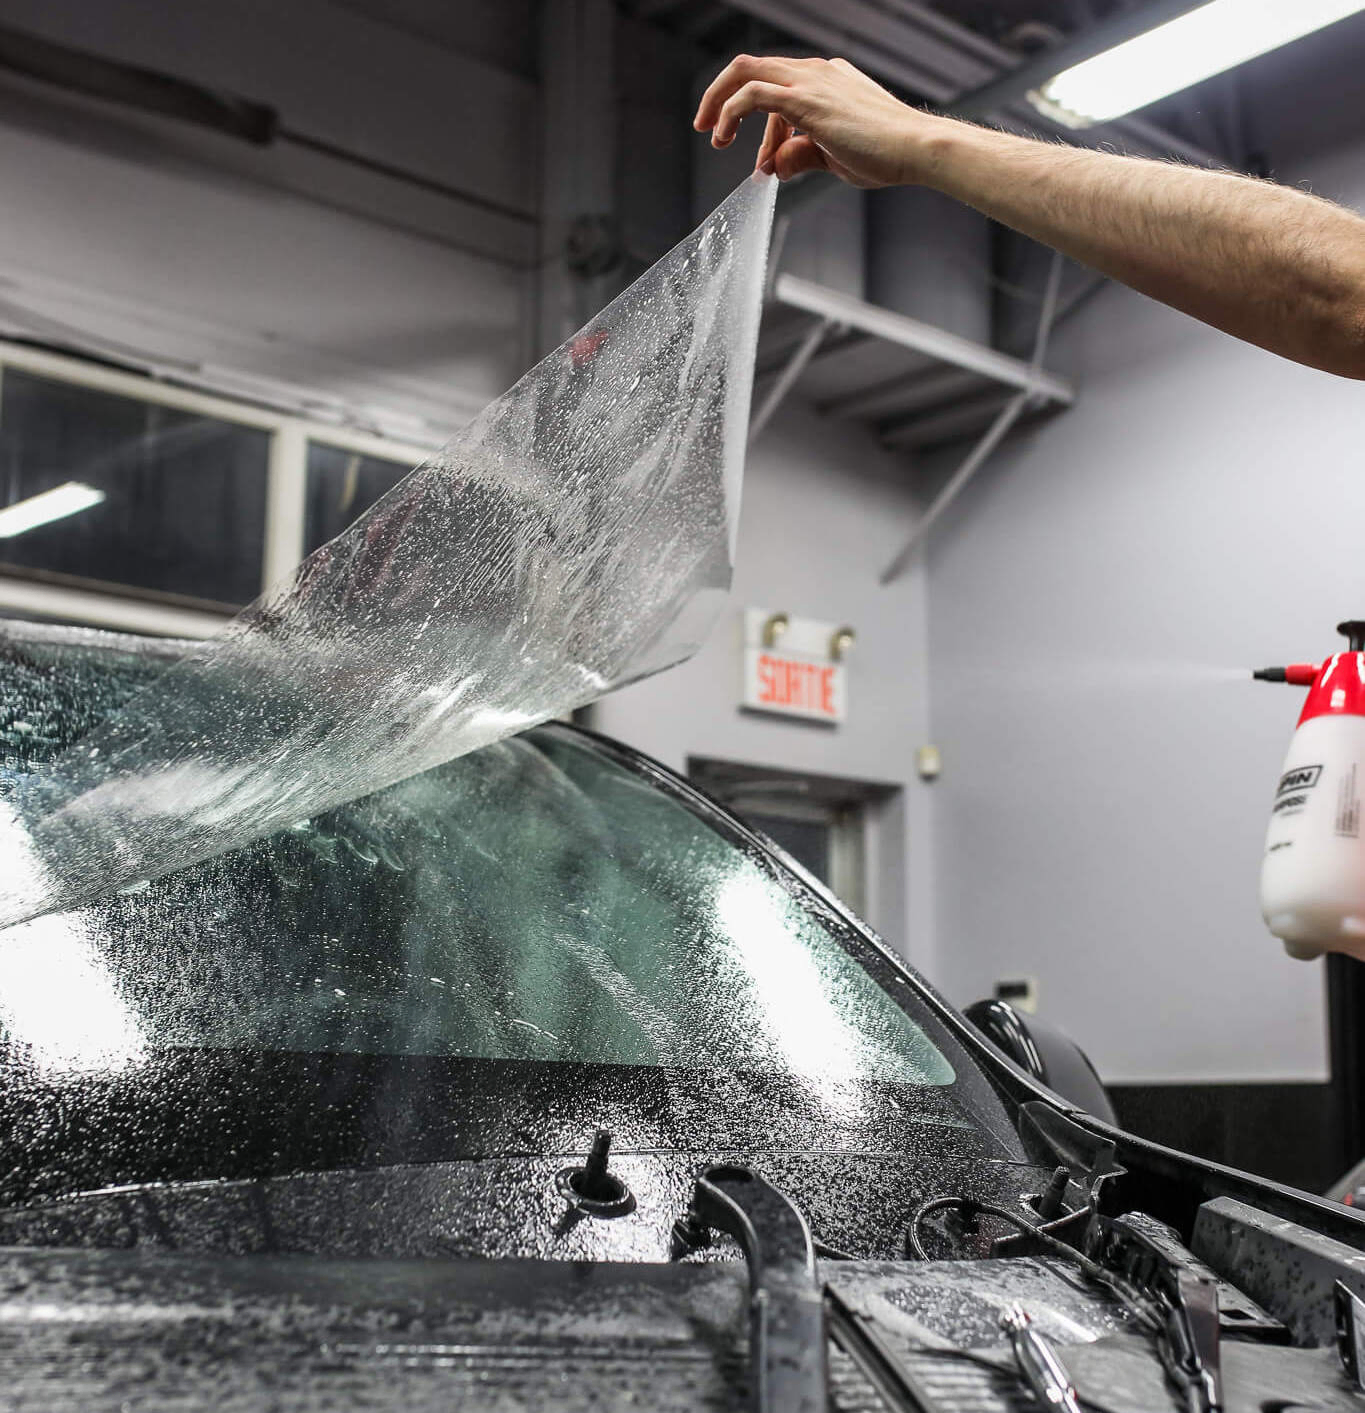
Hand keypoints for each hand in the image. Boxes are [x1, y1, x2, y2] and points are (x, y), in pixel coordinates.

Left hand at [693, 54, 940, 187]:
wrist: (915, 148)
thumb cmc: (885, 153)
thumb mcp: (834, 157)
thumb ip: (801, 156)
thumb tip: (775, 166)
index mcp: (825, 80)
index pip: (777, 88)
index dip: (760, 127)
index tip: (762, 161)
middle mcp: (815, 72)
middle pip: (752, 66)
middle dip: (722, 95)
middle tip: (706, 127)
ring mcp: (810, 81)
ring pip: (746, 72)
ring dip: (719, 102)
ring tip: (713, 136)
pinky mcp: (805, 100)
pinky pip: (753, 95)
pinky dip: (731, 114)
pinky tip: (724, 138)